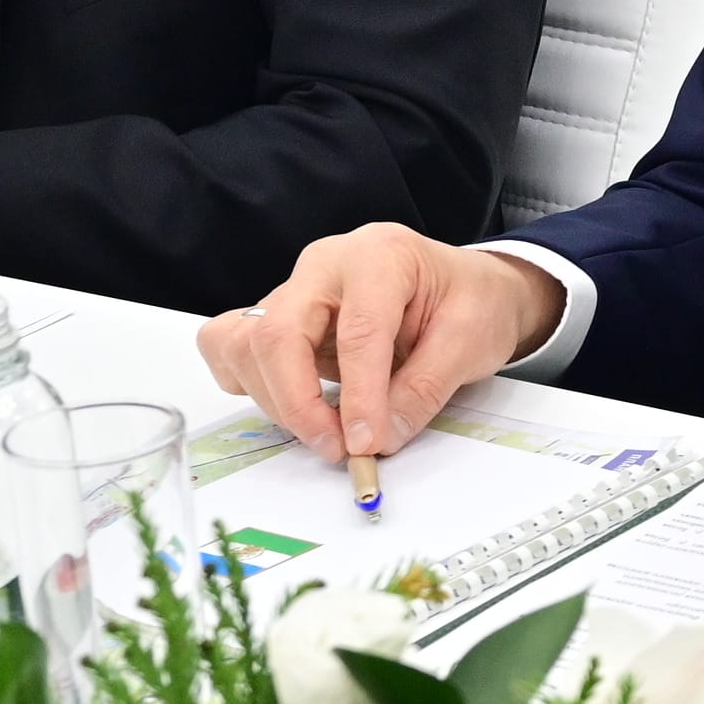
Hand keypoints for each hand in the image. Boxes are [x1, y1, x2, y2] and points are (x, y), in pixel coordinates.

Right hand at [199, 225, 559, 472]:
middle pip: (278, 333)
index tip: (366, 443)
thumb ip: (424, 389)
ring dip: (275, 399)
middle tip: (337, 447)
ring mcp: (295, 288)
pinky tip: (288, 400)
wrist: (463, 285)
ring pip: (246, 344)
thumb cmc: (470, 300)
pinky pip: (232, 345)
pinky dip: (248, 380)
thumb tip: (379, 437)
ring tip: (326, 430)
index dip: (359, 396)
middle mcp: (325, 265)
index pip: (357, 331)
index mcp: (380, 257)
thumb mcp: (470, 341)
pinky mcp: (279, 315)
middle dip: (298, 403)